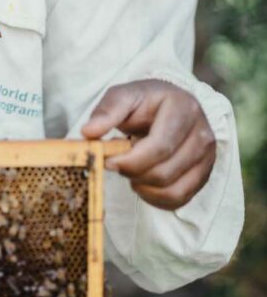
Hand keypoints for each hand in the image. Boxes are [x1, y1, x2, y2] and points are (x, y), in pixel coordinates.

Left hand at [81, 79, 215, 210]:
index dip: (130, 160)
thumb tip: (88, 132)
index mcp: (184, 109)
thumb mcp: (123, 96)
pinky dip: (155, 198)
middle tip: (117, 164)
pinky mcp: (203, 175)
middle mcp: (202, 134)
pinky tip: (142, 183)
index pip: (160, 146)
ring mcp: (207, 157)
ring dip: (143, 187)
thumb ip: (106, 111)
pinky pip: (179, 199)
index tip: (108, 161)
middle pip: (164, 172)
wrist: (168, 106)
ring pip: (173, 190)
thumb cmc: (144, 102)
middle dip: (133, 173)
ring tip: (131, 171)